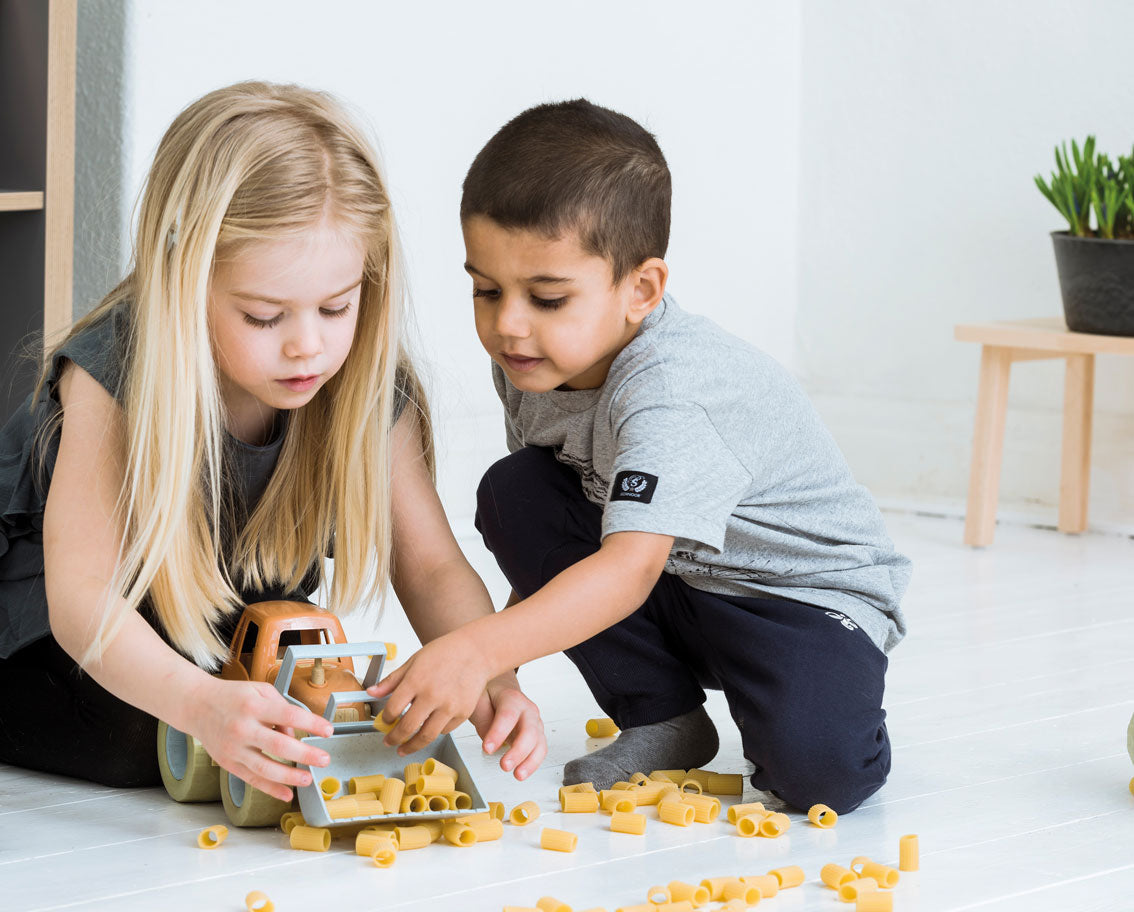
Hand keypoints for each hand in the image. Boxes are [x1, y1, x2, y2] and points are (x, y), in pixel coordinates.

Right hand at [185, 676, 334, 802]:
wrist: (196, 706)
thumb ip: (281, 708)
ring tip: (308, 779)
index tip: (329, 731)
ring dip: (290, 777)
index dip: (312, 724)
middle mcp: (243, 728)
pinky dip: (270, 789)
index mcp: (254, 706)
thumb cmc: (233, 696)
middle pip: (279, 746)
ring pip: (265, 768)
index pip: (289, 716)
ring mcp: (234, 748)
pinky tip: (287, 794)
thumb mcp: (260, 691)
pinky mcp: (228, 763)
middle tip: (324, 759)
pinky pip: (252, 779)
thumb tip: (294, 733)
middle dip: (306, 754)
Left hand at [366, 631, 492, 756]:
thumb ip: (391, 680)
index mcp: (416, 681)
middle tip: (389, 742)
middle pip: (407, 728)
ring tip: (405, 748)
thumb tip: (371, 693)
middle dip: (394, 739)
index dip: (385, 719)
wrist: (476, 651)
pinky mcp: (463, 713)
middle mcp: (432, 695)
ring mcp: (449, 706)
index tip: (384, 721)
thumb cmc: (445, 652)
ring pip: (426, 736)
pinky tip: (428, 730)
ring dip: (412, 746)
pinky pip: (444, 730)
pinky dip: (434, 733)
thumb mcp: (413, 661)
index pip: (393, 709)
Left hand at [469, 672, 545, 780]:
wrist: (502, 688)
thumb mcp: (479, 700)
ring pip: (539, 742)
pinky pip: (540, 750)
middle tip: (504, 765)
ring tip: (517, 775)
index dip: (498, 733)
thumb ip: (482, 718)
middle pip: (529, 731)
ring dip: (530, 761)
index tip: (487, 748)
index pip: (508, 716)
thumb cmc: (490, 695)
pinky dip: (533, 763)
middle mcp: (528, 710)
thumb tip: (489, 739)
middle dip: (518, 751)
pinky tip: (522, 772)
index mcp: (512, 698)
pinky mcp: (536, 735)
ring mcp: (535, 722)